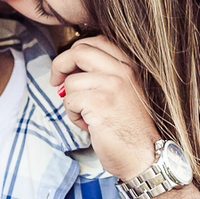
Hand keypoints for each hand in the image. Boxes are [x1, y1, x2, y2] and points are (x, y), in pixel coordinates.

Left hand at [50, 35, 160, 180]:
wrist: (143, 156)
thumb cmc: (129, 129)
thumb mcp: (122, 93)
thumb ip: (102, 75)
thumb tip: (67, 69)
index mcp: (129, 66)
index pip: (96, 41)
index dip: (75, 51)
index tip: (68, 68)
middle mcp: (122, 71)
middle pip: (79, 51)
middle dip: (60, 65)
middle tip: (55, 82)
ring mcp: (112, 85)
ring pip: (70, 82)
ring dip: (70, 102)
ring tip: (86, 116)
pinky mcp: (99, 103)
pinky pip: (69, 101)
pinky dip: (73, 116)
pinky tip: (88, 125)